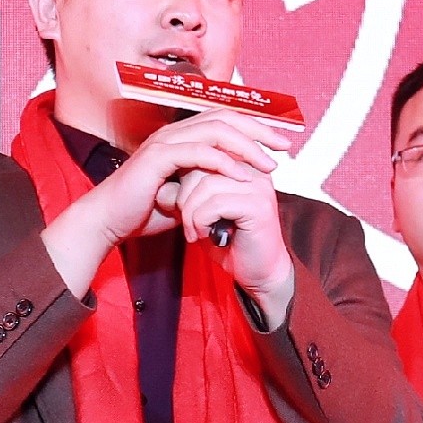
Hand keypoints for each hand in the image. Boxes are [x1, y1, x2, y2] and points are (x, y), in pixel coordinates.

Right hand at [43, 112, 288, 292]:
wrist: (108, 222)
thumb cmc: (141, 212)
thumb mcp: (183, 197)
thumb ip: (205, 187)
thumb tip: (229, 188)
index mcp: (181, 137)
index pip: (224, 120)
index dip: (253, 127)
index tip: (278, 143)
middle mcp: (174, 133)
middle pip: (225, 116)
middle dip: (259, 129)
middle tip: (285, 145)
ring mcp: (165, 142)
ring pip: (216, 130)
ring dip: (247, 145)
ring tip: (269, 163)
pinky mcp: (158, 158)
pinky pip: (199, 153)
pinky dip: (223, 162)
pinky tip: (242, 175)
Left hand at [166, 135, 300, 321]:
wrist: (258, 273)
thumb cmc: (229, 241)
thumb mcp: (202, 207)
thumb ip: (188, 186)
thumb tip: (164, 168)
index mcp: (242, 162)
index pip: (203, 149)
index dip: (182, 175)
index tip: (178, 203)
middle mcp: (253, 168)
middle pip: (202, 162)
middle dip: (183, 194)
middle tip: (186, 221)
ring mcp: (257, 186)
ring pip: (205, 183)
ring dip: (190, 211)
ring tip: (194, 230)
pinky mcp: (258, 206)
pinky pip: (215, 203)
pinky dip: (200, 221)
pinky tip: (203, 235)